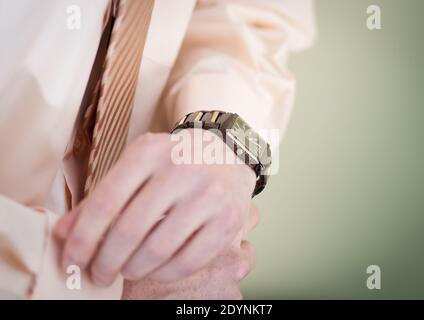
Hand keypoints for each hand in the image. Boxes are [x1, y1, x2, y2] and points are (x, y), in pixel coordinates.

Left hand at [54, 129, 255, 285]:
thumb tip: (63, 233)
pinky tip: (155, 270)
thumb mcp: (137, 166)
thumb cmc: (174, 163)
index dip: (82, 238)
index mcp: (149, 152)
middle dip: (105, 262)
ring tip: (127, 270)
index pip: (105, 202)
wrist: (226, 154)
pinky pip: (188, 261)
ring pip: (157, 250)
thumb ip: (101, 196)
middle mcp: (181, 170)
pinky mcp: (228, 220)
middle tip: (99, 274)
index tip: (71, 260)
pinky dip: (163, 274)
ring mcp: (208, 195)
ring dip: (133, 270)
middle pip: (129, 230)